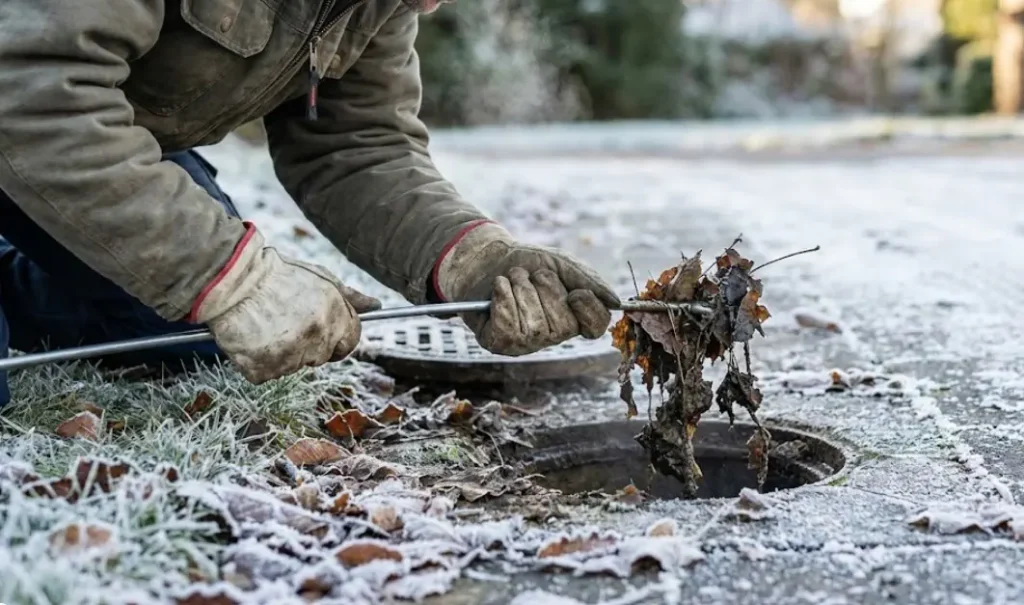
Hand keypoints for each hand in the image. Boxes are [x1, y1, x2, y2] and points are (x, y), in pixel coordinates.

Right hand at [191, 225, 379, 382]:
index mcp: (334, 316)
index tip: (319, 330)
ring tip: (266, 326)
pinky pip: (267, 374)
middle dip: (308, 344)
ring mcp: (289, 356)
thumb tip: (376, 306)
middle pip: (321, 356)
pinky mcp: (263, 369)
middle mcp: (316, 338)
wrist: (232, 280)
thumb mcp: (320, 279)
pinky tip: (253, 338)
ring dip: (282, 354)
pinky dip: (259, 362)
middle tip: (285, 322)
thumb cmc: (277, 276)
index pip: (349, 342)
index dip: (336, 337)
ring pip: (293, 366)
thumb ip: (350, 297)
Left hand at [434, 221, 618, 355]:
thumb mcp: (561, 264)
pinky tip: (499, 287)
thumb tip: (616, 302)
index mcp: (572, 317)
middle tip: (531, 276)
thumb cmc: (526, 262)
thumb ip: (588, 281)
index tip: (576, 293)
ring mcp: (524, 343)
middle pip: (563, 325)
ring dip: (521, 289)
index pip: (596, 327)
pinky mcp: (498, 343)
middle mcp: (551, 335)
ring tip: (513, 279)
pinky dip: (503, 296)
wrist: (485, 255)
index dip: (588, 312)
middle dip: (545, 289)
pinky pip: (508, 327)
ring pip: (534, 326)